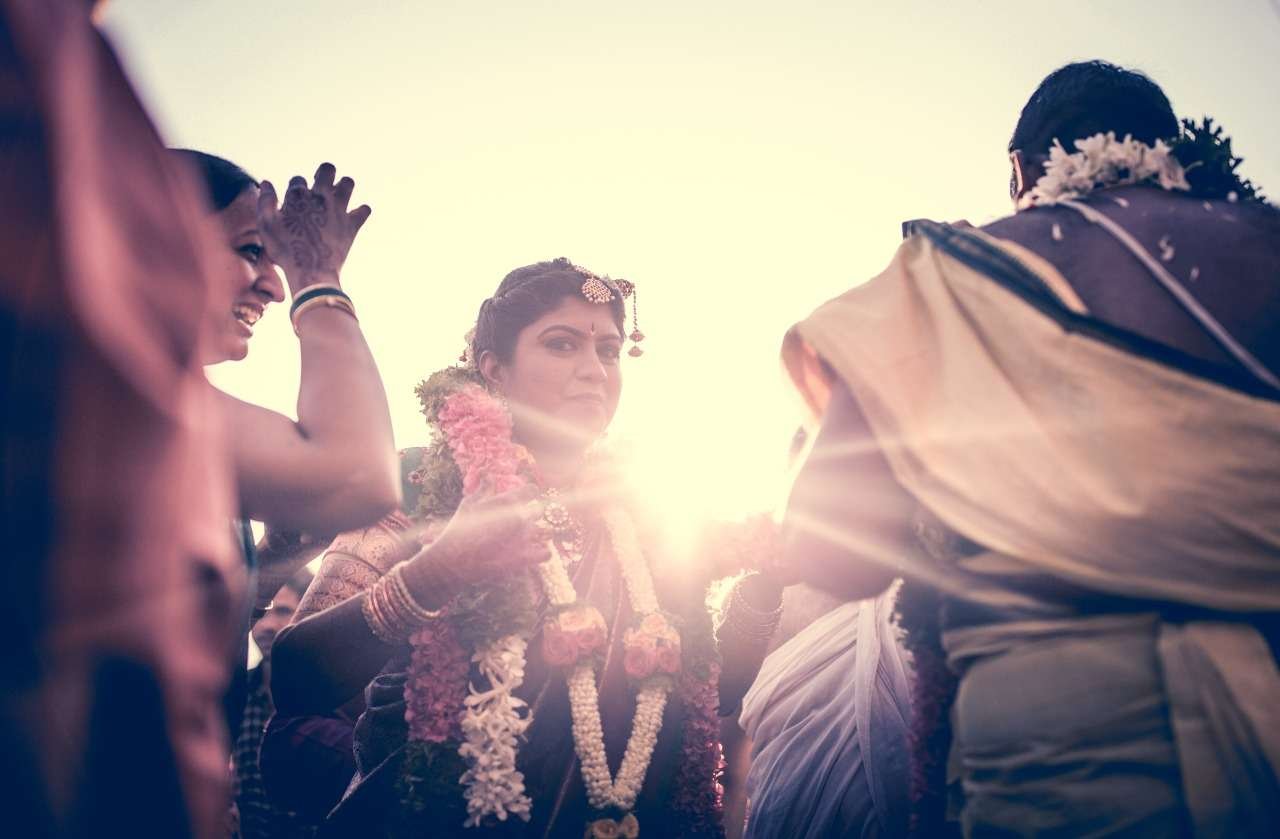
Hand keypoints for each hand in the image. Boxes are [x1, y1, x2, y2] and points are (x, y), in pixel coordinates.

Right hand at [258, 162, 370, 292]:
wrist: (311, 273)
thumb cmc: (285, 250)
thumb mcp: (266, 226)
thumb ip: (265, 201)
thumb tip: (265, 182)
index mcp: (298, 195)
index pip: (298, 179)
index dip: (294, 189)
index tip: (293, 203)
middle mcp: (321, 196)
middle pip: (327, 169)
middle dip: (323, 174)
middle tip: (320, 188)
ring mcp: (339, 209)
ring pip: (348, 183)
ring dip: (343, 186)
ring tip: (337, 197)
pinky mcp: (352, 224)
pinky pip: (364, 209)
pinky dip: (361, 211)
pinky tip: (353, 216)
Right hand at [402, 483, 550, 607]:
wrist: (452, 561)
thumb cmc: (458, 530)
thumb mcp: (468, 504)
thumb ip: (483, 488)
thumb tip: (488, 473)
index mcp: (508, 502)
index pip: (532, 490)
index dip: (528, 494)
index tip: (523, 498)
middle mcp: (520, 518)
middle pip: (538, 511)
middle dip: (530, 514)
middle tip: (516, 522)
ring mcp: (524, 539)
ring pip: (541, 531)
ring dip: (533, 533)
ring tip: (517, 539)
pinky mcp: (524, 559)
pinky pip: (545, 553)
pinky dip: (542, 552)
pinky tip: (533, 551)